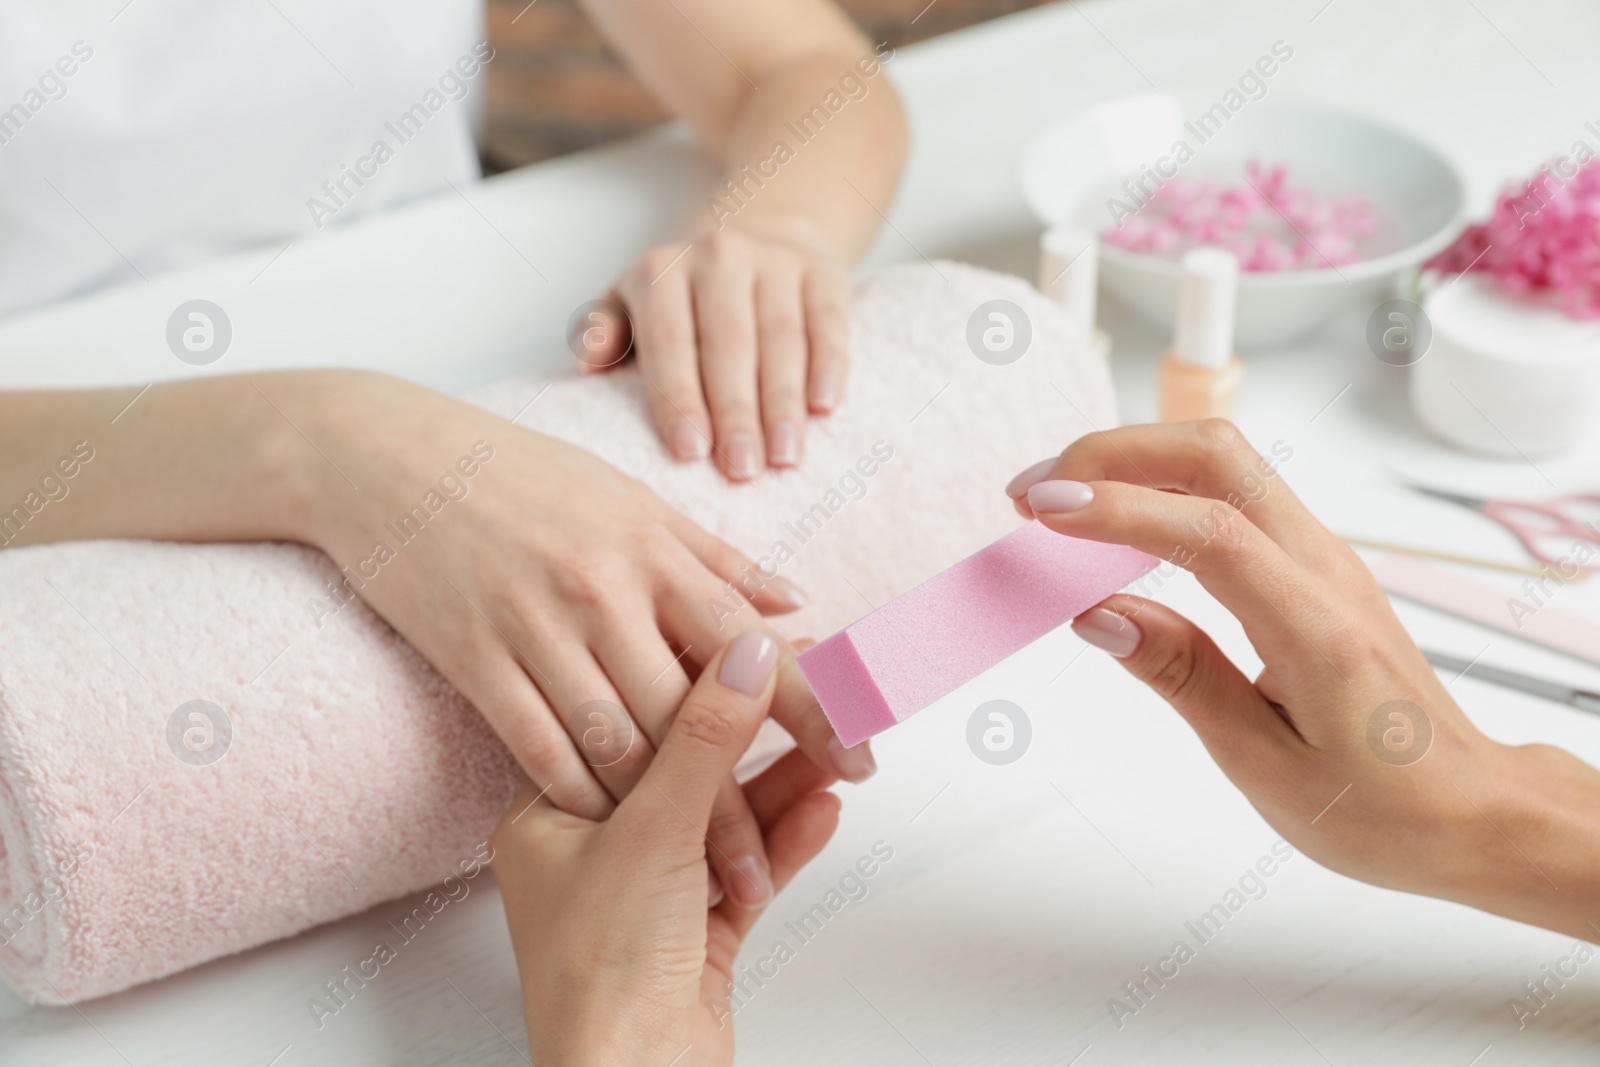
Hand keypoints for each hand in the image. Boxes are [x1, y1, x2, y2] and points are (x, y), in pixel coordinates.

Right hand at [276, 372, 874, 909]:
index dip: (814, 708)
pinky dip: (577, 794)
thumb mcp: (630, 499)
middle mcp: (604, 592)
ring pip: (616, 744)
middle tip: (766, 867)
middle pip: (689, 719)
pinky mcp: (474, 658)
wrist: (390, 458)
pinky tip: (604, 829)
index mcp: (652, 550)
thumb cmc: (520, 472)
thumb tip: (793, 602)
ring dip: (658, 821)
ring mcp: (536, 626)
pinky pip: (536, 746)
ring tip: (699, 879)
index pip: (752, 642)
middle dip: (735, 803)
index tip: (862, 759)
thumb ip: (715, 557)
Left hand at [493, 630, 841, 1066]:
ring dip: (782, 785)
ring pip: (723, 817)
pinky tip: (825, 810)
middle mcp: (591, 849)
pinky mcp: (692, 933)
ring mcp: (645, 893)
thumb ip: (704, 737)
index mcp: (548, 813)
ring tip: (838, 745)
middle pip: (685, 767)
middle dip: (755, 732)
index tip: (752, 644)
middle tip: (815, 687)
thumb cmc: (602, 977)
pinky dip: (786, 841)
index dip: (693, 679)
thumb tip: (744, 652)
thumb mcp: (653, 831)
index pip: (627, 719)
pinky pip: (746, 868)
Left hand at [578, 225, 849, 480]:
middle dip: (735, 413)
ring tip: (784, 457)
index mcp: (661, 273)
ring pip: (781, 339)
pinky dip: (829, 366)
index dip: (679, 399)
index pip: (670, 343)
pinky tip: (825, 407)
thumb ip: (603, 331)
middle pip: (729, 345)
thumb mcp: (630, 304)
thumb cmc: (684, 300)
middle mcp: (718, 257)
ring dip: (783, 403)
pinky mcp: (823, 273)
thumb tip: (588, 362)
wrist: (757, 241)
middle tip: (741, 470)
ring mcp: (775, 262)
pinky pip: (829, 323)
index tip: (690, 453)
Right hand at [1006, 419, 1599, 940]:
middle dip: (1112, 455)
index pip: (1206, 532)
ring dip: (1133, 461)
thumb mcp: (1264, 764)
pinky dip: (1161, 484)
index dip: (1117, 510)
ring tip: (1056, 500)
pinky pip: (1231, 492)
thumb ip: (1181, 677)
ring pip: (1223, 462)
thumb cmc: (1381, 805)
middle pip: (1216, 456)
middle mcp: (1324, 569)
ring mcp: (1322, 556)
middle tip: (1032, 493)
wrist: (1468, 805)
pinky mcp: (1310, 562)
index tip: (1040, 512)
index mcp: (1316, 626)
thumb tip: (1100, 616)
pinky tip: (1114, 520)